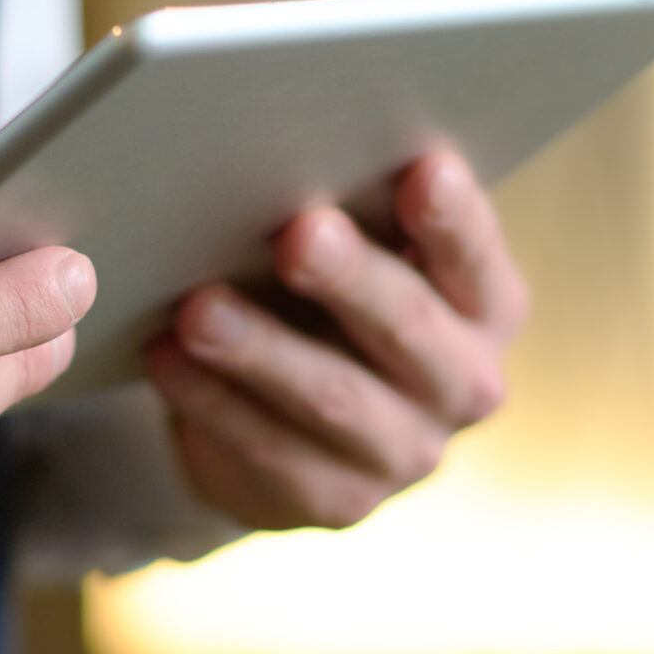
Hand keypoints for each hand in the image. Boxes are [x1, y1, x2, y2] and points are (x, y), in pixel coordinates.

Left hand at [145, 150, 528, 530]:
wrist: (300, 425)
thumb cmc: (333, 303)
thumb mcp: (364, 258)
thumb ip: (357, 217)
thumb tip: (291, 152)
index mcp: (487, 306)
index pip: (476, 257)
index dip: (452, 217)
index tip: (425, 168)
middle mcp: (465, 383)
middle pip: (407, 325)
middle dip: (350, 278)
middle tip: (299, 234)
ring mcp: (407, 452)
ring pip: (332, 396)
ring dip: (261, 350)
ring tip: (198, 309)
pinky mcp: (339, 501)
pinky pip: (270, 448)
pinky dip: (213, 401)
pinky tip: (166, 360)